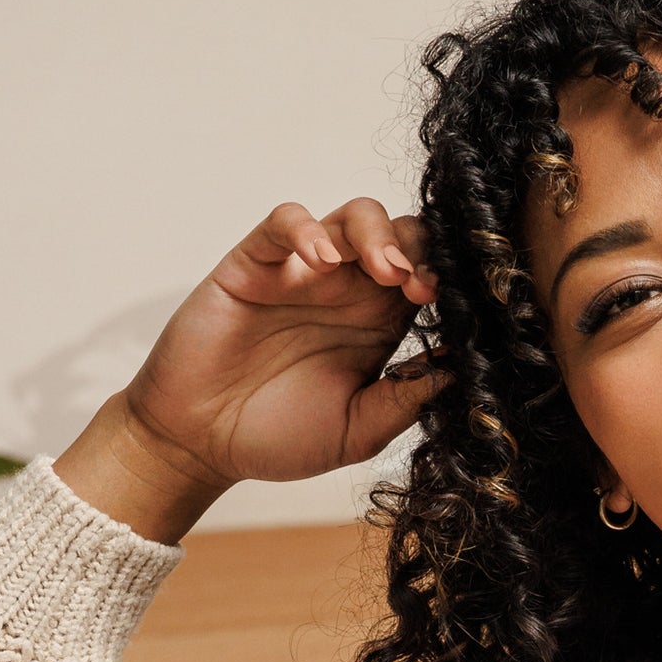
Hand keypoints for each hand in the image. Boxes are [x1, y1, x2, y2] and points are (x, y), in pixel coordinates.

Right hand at [125, 197, 443, 487]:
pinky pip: (283, 222)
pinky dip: (306, 229)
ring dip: (377, 234)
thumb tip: (460, 371)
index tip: (450, 307)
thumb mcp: (358, 432)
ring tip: (386, 270)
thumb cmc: (278, 438)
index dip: (445, 282)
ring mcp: (301, 273)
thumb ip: (404, 401)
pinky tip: (320, 260)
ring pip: (352, 217)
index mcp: (379, 326)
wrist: (201, 444)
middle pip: (400, 236)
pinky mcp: (254, 264)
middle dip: (420, 250)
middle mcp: (347, 291)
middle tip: (421, 286)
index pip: (427, 278)